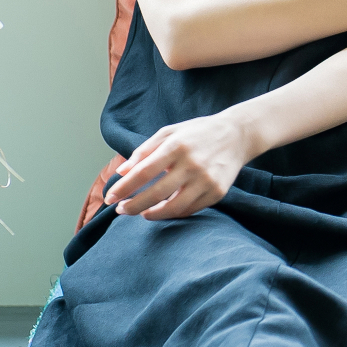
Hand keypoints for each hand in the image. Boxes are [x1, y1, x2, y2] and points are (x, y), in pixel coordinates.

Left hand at [102, 112, 248, 219]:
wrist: (237, 135)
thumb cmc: (197, 133)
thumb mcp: (169, 132)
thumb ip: (144, 151)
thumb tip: (121, 172)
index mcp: (176, 145)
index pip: (144, 171)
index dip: (124, 187)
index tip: (110, 197)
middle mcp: (192, 164)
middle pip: (156, 193)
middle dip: (133, 205)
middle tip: (120, 210)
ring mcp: (206, 180)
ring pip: (174, 207)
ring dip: (152, 214)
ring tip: (141, 213)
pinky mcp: (217, 192)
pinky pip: (190, 210)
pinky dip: (173, 213)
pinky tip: (163, 210)